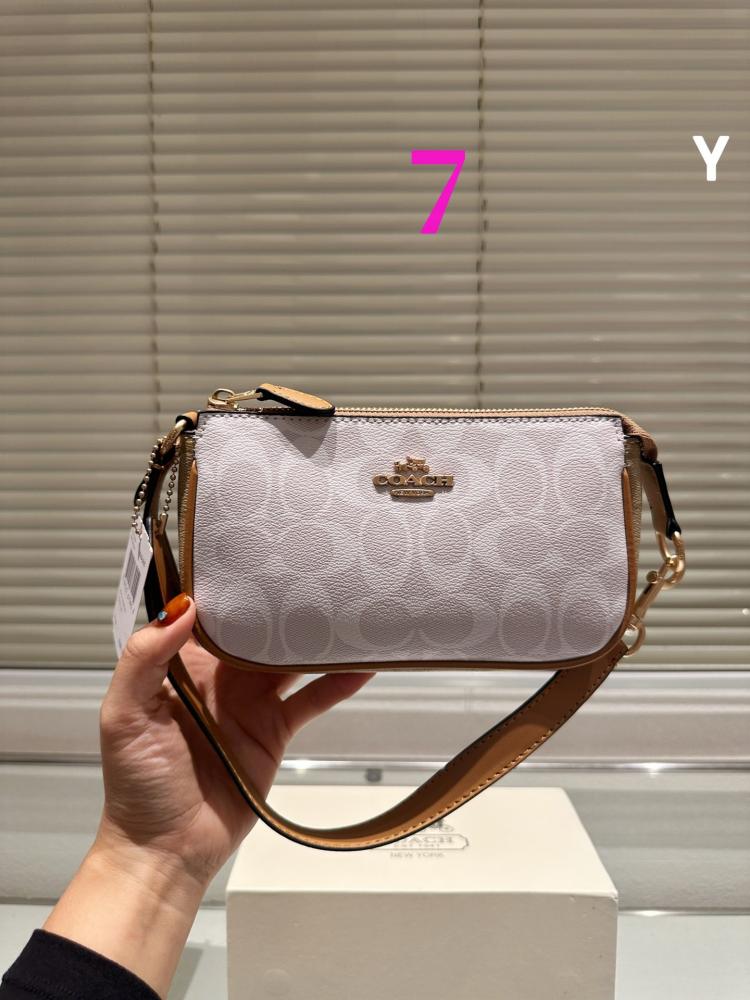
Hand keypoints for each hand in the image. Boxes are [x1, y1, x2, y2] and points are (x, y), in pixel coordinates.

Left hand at [95, 593, 374, 885]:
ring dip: (315, 639)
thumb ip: (144, 659)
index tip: (253, 555)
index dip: (228, 587)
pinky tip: (360, 666)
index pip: (208, 615)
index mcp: (180, 666)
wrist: (166, 850)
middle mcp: (218, 678)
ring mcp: (250, 703)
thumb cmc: (135, 785)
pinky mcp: (274, 731)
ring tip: (346, 610)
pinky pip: (310, 700)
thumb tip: (182, 609)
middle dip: (280, 604)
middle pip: (256, 631)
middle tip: (312, 571)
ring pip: (289, 660)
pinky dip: (336, 683)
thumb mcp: (123, 715)